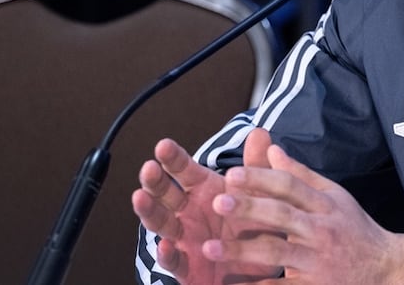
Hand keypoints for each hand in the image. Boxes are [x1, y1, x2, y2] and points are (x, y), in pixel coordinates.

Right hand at [132, 131, 283, 283]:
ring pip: (162, 224)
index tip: (163, 145)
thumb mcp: (261, 196)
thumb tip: (259, 133)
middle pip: (166, 194)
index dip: (174, 158)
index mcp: (205, 192)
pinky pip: (175, 262)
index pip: (185, 171)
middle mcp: (190, 214)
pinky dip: (168, 255)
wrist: (262, 269)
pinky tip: (165, 246)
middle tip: (148, 168)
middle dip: (155, 181)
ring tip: (140, 197)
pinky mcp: (189, 269)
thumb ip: (256, 167)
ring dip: (150, 211)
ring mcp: (186, 240)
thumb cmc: (256, 229)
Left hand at [203, 128, 403, 284]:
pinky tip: (230, 283)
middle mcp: (322, 230)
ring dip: (242, 250)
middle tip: (217, 202)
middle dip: (249, 208)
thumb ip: (301, 174)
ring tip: (210, 248)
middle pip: (282, 215)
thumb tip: (272, 149)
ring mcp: (318, 260)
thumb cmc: (354, 229)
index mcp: (325, 204)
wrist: (386, 268)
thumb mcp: (334, 196)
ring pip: (277, 252)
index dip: (261, 178)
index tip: (232, 174)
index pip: (291, 186)